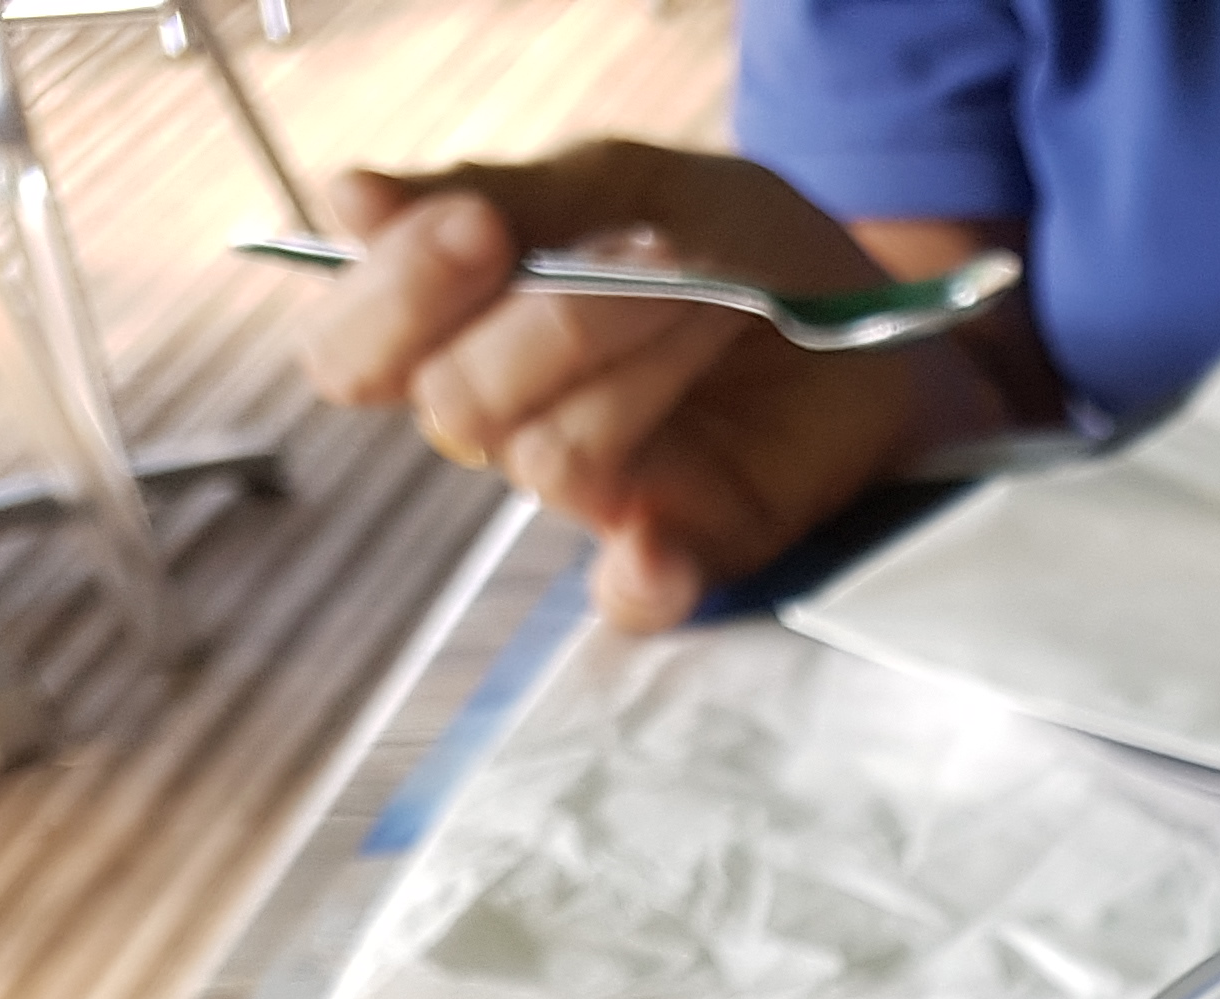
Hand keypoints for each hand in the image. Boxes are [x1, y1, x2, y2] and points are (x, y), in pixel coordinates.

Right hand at [298, 142, 1010, 630]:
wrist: (873, 302)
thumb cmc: (735, 239)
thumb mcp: (626, 182)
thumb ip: (504, 196)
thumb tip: (347, 201)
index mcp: (464, 330)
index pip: (356, 352)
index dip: (394, 298)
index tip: (480, 228)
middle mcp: (512, 421)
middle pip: (456, 407)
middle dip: (551, 323)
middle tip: (648, 255)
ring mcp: (601, 491)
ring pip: (553, 457)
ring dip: (638, 364)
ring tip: (718, 299)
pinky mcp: (688, 547)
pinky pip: (630, 596)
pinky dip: (638, 578)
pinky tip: (654, 546)